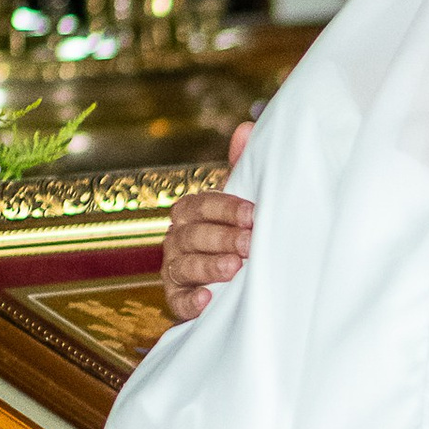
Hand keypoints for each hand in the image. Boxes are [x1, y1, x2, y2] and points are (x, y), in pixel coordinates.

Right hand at [162, 123, 254, 320]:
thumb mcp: (242, 205)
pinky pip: (177, 301)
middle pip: (191, 235)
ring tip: (234, 268)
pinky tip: (208, 299)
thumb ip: (242, 169)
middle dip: (221, 238)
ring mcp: (174, 271)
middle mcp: (177, 239)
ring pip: (183, 266)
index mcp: (191, 214)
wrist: (238, 284)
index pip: (199, 205)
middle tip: (250, 244)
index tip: (253, 214)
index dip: (225, 208)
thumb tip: (246, 127)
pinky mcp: (177, 300)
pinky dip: (191, 301)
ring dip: (208, 266)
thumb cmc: (239, 236)